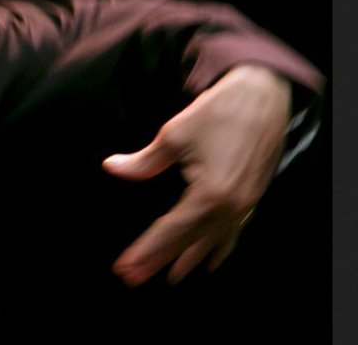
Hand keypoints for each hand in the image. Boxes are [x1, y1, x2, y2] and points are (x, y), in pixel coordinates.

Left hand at [101, 64, 290, 285]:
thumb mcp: (173, 136)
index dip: (145, 251)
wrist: (262, 97)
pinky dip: (221, 247)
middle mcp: (230, 208)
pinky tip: (212, 260)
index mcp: (209, 196)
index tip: (124, 268)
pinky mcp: (252, 197)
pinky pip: (234, 231)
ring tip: (172, 278)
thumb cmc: (217, 113)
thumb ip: (143, 162)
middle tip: (134, 278)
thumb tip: (111, 168)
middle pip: (190, 242)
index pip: (170, 231)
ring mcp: (245, 205)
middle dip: (160, 260)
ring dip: (191, 259)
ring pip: (214, 241)